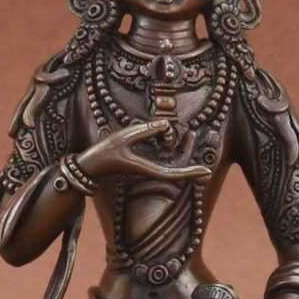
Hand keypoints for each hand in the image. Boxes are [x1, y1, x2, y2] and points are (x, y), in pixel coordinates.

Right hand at [78, 119, 210, 182]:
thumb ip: (146, 130)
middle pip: (176, 172)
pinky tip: (177, 143)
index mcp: (147, 168)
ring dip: (182, 155)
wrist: (91, 166)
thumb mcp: (124, 137)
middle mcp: (150, 170)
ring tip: (192, 140)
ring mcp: (148, 168)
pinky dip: (172, 152)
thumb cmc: (105, 152)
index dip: (190, 173)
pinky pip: (164, 161)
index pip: (173, 173)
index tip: (206, 172)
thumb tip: (167, 125)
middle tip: (207, 171)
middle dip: (191, 171)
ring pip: (171, 165)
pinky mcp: (145, 164)